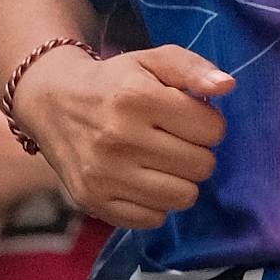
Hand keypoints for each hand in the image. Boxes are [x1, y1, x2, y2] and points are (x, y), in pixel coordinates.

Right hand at [17, 44, 231, 226]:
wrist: (53, 103)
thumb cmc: (114, 81)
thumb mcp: (152, 60)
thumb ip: (193, 67)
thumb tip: (226, 86)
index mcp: (137, 97)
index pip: (212, 129)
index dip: (207, 123)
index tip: (187, 118)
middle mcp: (118, 137)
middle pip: (202, 166)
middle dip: (195, 151)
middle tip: (173, 140)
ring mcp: (104, 173)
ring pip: (183, 197)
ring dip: (179, 180)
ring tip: (160, 161)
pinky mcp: (94, 201)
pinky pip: (154, 219)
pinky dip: (154, 203)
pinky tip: (140, 180)